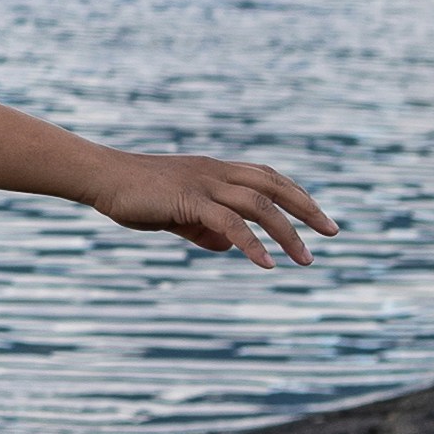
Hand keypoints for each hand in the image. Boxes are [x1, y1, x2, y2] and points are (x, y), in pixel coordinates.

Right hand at [83, 149, 334, 267]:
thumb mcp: (174, 214)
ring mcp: (204, 183)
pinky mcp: (189, 200)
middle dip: (307, 209)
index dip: (295, 193)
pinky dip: (252, 244)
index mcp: (215, 170)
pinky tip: (267, 263)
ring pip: (260, 206)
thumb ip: (202, 228)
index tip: (316, 215)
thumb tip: (229, 246)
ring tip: (305, 260)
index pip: (267, 177)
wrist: (100, 177)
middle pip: (275, 187)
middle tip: (332, 232)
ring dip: (288, 234)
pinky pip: (230, 224)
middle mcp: (216, 172)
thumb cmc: (133, 195)